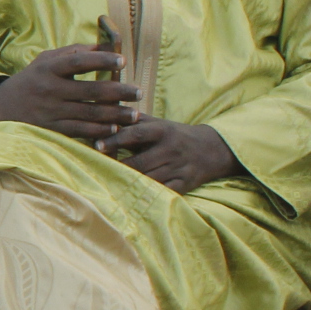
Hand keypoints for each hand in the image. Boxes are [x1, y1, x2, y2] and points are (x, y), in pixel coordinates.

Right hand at [0, 47, 140, 141]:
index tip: (123, 60)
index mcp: (48, 68)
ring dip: (115, 115)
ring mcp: (50, 111)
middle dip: (118, 92)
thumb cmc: (32, 79)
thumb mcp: (45, 60)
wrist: (2, 108)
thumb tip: (104, 46)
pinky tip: (115, 129)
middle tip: (139, 92)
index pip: (78, 62)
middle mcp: (49, 89)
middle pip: (90, 91)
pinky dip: (98, 131)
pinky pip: (79, 130)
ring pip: (88, 113)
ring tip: (135, 114)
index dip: (101, 60)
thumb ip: (73, 52)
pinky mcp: (50, 129)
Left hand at [100, 118, 238, 193]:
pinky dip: (148, 194)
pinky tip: (132, 196)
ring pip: (148, 179)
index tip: (97, 145)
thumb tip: (105, 113)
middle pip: (139, 162)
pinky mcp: (184, 184)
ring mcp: (178, 169)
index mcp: (162, 131)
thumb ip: (134, 121)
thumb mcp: (159, 124)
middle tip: (98, 170)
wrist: (213, 150)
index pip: (136, 134)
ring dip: (129, 182)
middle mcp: (170, 150)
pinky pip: (163, 192)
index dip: (115, 140)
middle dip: (119, 167)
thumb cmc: (176, 135)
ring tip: (110, 183)